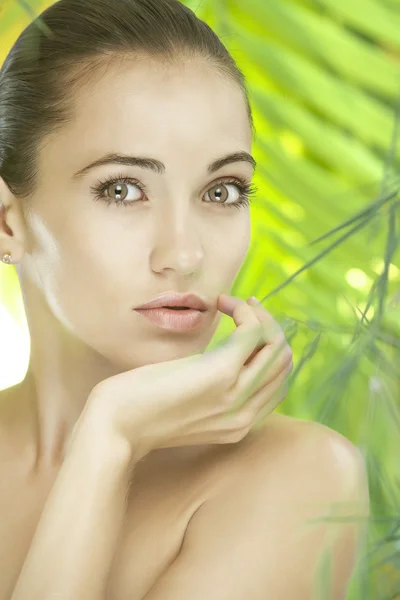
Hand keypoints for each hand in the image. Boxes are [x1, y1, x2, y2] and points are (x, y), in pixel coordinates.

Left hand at [83, 295, 292, 456]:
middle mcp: (245, 414)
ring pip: (276, 345)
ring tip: (232, 303)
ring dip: (258, 314)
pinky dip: (243, 310)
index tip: (248, 326)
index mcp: (240, 424)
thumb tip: (224, 355)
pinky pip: (253, 331)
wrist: (114, 427)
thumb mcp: (188, 406)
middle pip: (284, 361)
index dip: (269, 349)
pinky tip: (221, 303)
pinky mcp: (221, 373)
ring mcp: (236, 396)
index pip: (280, 382)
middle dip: (269, 326)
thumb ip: (213, 391)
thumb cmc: (141, 410)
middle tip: (243, 308)